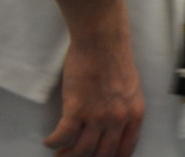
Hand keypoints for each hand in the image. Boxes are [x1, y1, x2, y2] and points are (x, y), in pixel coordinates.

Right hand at [46, 0, 143, 156]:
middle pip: (102, 155)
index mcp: (135, 114)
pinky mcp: (77, 109)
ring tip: (60, 153)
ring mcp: (98, 116)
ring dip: (67, 156)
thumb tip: (111, 130)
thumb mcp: (130, 90)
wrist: (103, 39)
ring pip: (81, 151)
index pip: (125, 151)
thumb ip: (124, 111)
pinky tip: (50, 140)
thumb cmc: (115, 60)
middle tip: (74, 156)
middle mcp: (119, 119)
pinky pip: (62, 137)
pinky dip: (53, 142)